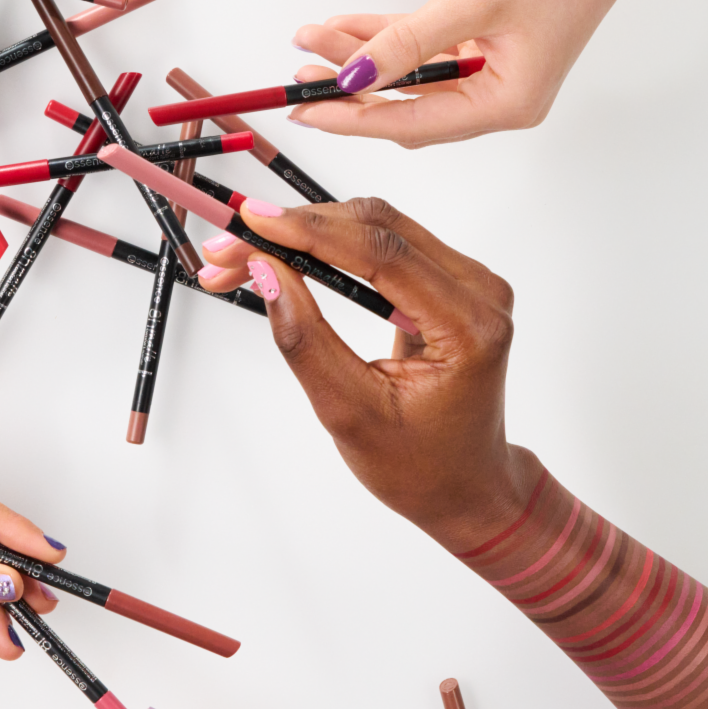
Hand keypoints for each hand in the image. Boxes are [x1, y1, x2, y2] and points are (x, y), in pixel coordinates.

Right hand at [201, 197, 529, 547]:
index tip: (251, 223)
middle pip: (376, 228)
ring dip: (305, 234)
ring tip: (244, 257)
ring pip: (375, 228)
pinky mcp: (449, 282)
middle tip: (228, 249)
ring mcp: (469, 282)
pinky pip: (383, 245)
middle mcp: (478, 292)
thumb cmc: (419, 465)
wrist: (467, 486)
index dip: (309, 231)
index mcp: (468, 327)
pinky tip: (285, 259)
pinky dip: (328, 247)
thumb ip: (306, 339)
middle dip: (294, 231)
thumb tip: (266, 273)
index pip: (381, 254)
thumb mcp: (350, 412)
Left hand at [289, 0, 663, 146]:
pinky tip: (346, 28)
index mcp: (507, 105)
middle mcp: (501, 99)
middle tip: (299, 81)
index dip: (352, 118)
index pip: (410, 124)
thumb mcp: (469, 2)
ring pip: (410, 77)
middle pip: (406, 106)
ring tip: (313, 44)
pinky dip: (388, 40)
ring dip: (362, 60)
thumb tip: (351, 77)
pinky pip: (425, 51)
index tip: (307, 112)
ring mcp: (494, 74)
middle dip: (351, 89)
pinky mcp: (487, 45)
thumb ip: (404, 44)